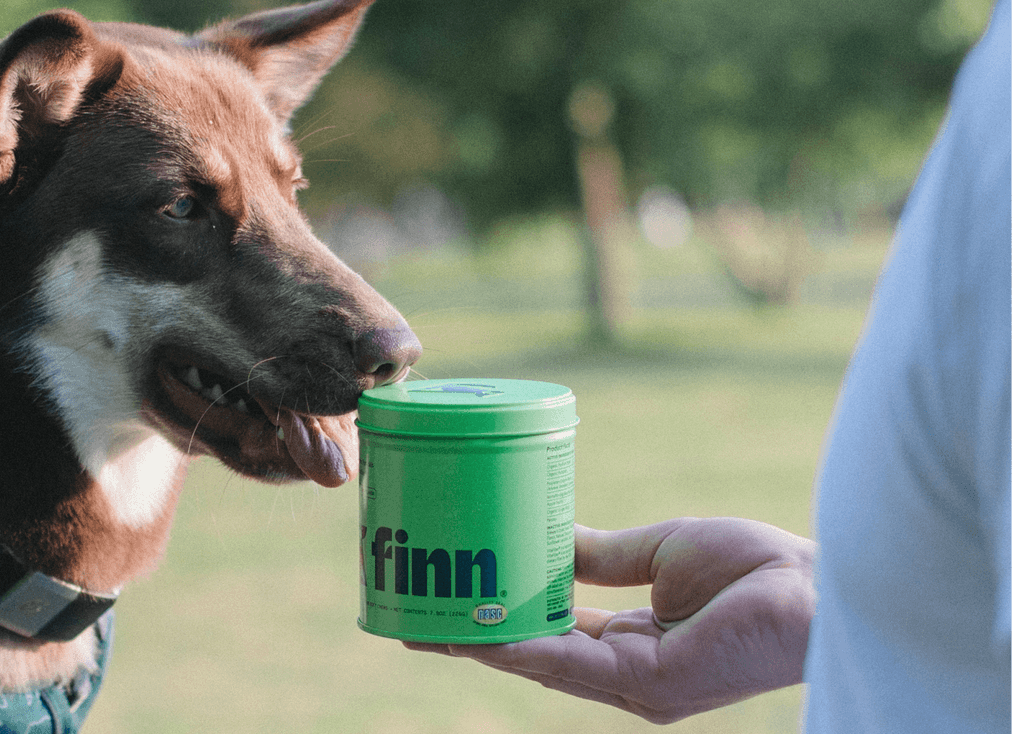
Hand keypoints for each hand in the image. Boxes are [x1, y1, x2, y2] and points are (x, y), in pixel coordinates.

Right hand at [404, 518, 815, 722]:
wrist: (818, 587)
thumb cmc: (757, 567)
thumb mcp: (659, 552)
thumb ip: (604, 555)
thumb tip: (548, 538)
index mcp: (630, 646)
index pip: (546, 637)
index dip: (492, 621)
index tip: (442, 599)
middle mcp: (625, 676)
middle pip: (530, 657)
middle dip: (467, 640)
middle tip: (407, 617)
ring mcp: (635, 687)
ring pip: (539, 666)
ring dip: (477, 647)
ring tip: (420, 625)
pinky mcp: (650, 685)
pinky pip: (571, 665)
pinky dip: (521, 649)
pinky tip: (478, 634)